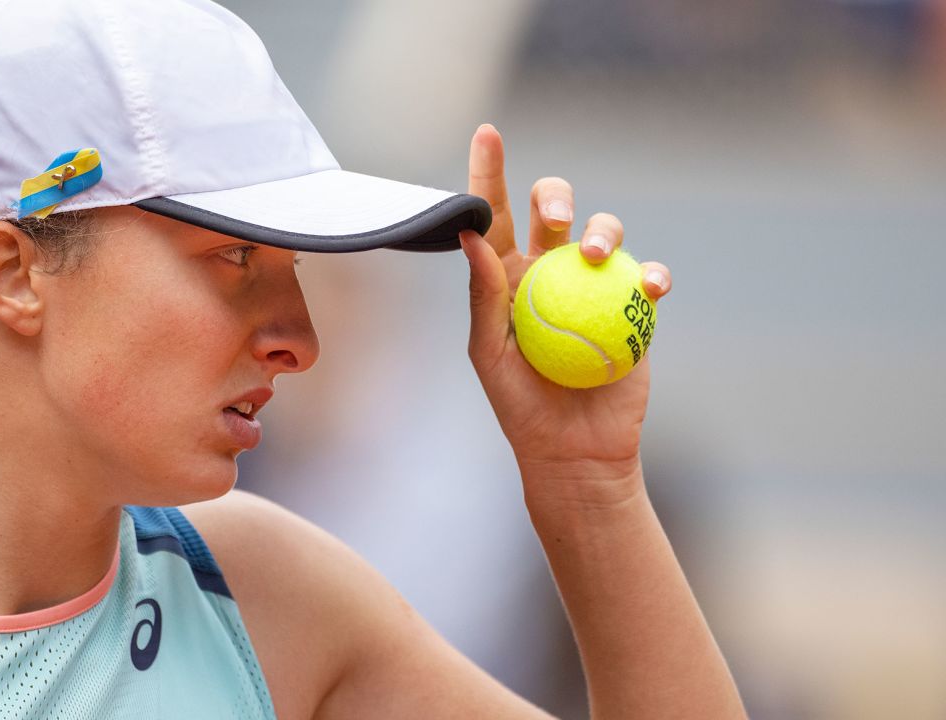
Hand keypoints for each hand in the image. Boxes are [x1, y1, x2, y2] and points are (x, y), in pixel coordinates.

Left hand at [459, 124, 671, 497]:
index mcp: (507, 278)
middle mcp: (550, 273)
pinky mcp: (633, 309)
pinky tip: (652, 286)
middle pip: (555, 211)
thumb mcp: (490, 355)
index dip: (491, 174)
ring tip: (600, 256)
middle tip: (556, 220)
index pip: (497, 217)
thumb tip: (471, 235)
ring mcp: (594, 288)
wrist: (575, 450)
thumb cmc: (521, 406)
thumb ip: (484, 295)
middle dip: (556, 197)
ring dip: (606, 231)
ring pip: (605, 233)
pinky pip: (649, 277)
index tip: (488, 132)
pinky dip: (654, 274)